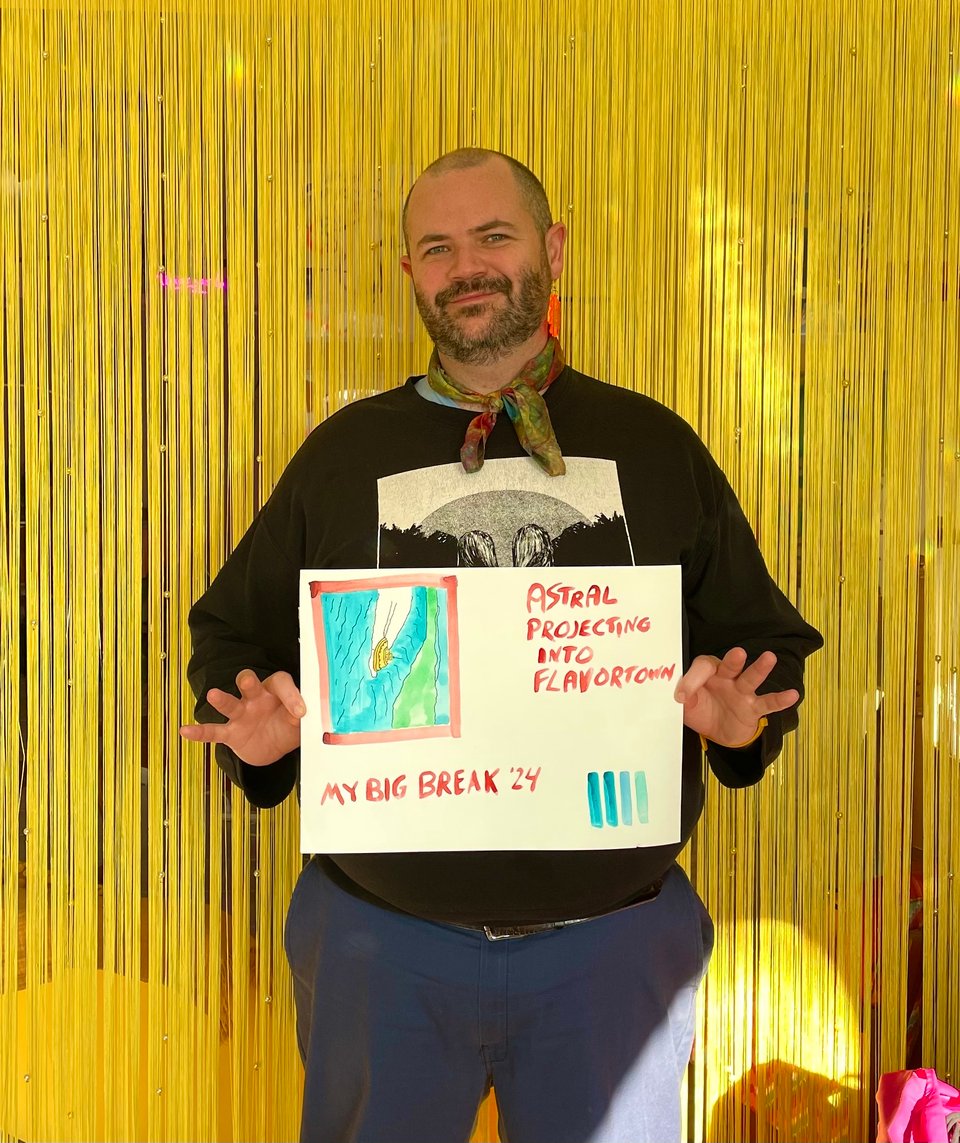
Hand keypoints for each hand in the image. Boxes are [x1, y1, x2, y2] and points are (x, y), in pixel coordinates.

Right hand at [179, 669, 304, 766]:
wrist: (272, 747)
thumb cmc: (286, 726)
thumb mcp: (298, 723)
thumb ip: (299, 717)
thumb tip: (303, 714)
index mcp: (275, 692)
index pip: (281, 684)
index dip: (291, 695)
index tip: (301, 712)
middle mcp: (256, 698)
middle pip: (250, 683)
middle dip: (247, 681)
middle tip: (246, 681)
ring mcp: (241, 715)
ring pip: (230, 703)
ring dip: (222, 699)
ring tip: (213, 695)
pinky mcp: (231, 733)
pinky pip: (214, 731)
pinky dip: (200, 732)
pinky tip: (185, 731)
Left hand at [674, 647, 797, 747]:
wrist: (719, 732)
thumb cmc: (703, 711)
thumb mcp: (687, 707)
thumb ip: (685, 699)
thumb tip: (680, 696)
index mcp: (708, 674)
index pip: (702, 668)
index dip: (692, 680)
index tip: (682, 696)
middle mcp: (726, 678)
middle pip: (730, 665)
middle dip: (733, 660)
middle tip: (738, 654)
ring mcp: (742, 692)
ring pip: (751, 678)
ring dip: (760, 668)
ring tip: (770, 658)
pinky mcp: (753, 707)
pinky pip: (767, 702)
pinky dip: (780, 699)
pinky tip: (792, 695)